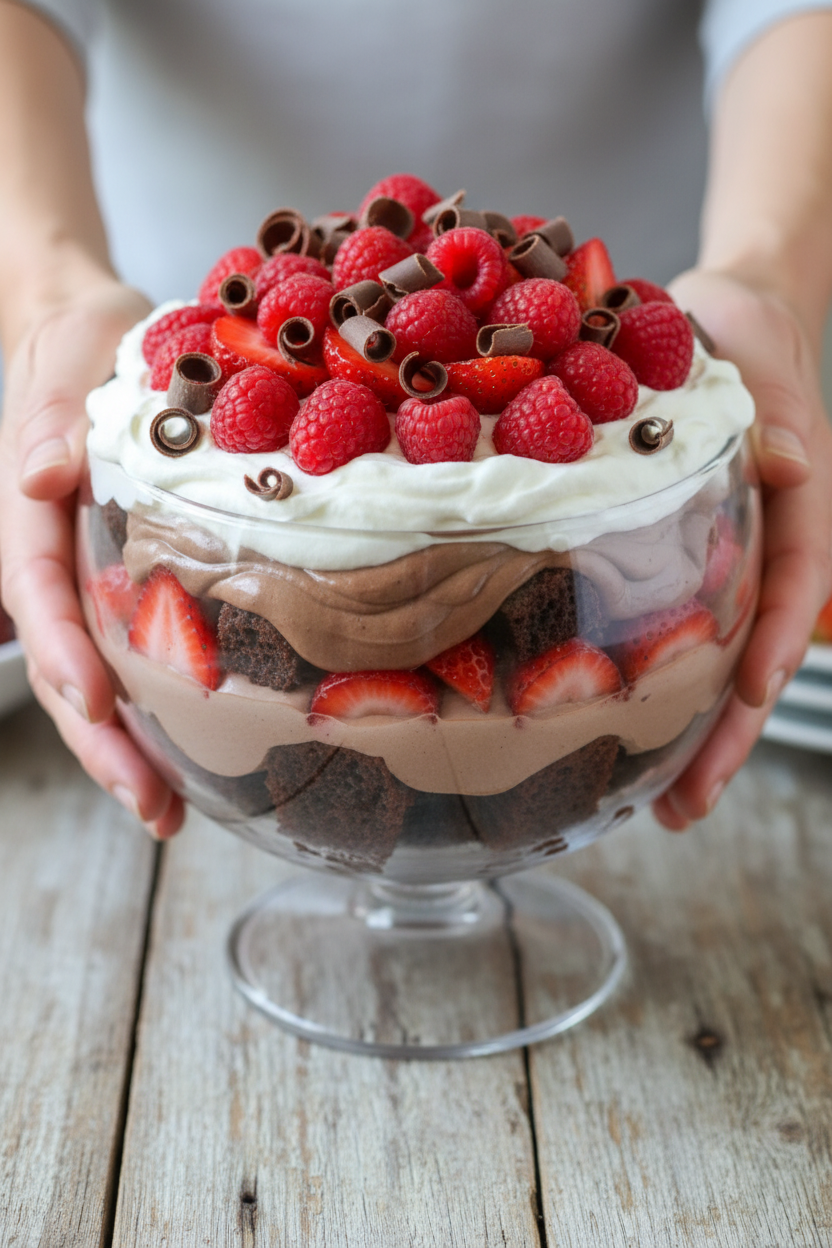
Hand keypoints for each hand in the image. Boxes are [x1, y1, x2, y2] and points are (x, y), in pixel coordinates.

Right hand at [0, 273, 185, 837]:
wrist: (91, 331)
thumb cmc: (81, 341)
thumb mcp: (67, 358)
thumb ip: (51, 413)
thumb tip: (41, 473)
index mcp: (29, 509)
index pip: (37, 588)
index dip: (63, 651)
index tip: (97, 701)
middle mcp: (53, 556)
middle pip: (65, 661)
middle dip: (101, 739)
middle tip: (154, 808)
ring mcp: (85, 575)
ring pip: (94, 673)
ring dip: (124, 748)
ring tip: (170, 814)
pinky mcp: (124, 578)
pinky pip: (131, 649)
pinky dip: (155, 708)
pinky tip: (193, 754)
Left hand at [653, 269, 831, 828]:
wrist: (717, 314)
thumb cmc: (745, 332)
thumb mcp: (761, 356)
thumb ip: (778, 410)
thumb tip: (793, 463)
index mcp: (791, 504)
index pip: (795, 583)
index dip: (775, 644)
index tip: (751, 698)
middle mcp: (756, 544)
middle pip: (749, 652)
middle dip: (724, 731)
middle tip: (688, 806)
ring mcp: (715, 557)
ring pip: (707, 657)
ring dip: (685, 731)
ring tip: (656, 806)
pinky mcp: (669, 554)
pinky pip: (658, 624)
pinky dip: (640, 677)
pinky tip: (606, 725)